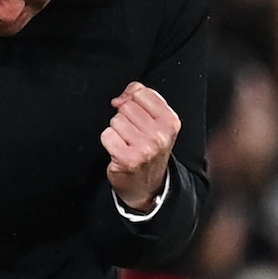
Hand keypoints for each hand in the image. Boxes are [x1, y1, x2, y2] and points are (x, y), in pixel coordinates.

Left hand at [101, 82, 179, 212]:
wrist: (147, 186)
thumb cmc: (149, 150)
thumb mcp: (156, 122)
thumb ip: (141, 99)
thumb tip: (120, 98)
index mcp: (170, 121)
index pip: (141, 92)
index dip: (132, 99)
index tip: (135, 114)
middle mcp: (160, 135)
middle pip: (126, 106)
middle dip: (125, 118)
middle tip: (133, 133)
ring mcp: (145, 148)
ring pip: (115, 121)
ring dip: (116, 131)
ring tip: (127, 142)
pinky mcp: (127, 159)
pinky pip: (107, 135)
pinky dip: (109, 142)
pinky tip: (119, 150)